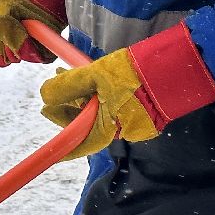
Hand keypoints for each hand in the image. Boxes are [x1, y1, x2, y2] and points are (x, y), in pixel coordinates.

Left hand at [39, 49, 159, 158]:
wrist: (170, 69)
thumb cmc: (133, 75)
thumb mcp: (95, 75)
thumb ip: (68, 85)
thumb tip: (44, 95)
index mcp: (106, 128)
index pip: (79, 144)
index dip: (63, 145)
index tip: (50, 145)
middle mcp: (119, 130)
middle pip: (86, 124)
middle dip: (67, 108)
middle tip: (51, 94)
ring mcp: (130, 121)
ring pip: (97, 112)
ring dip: (79, 97)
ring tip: (64, 75)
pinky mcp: (139, 110)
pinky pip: (110, 106)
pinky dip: (96, 94)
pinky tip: (87, 77)